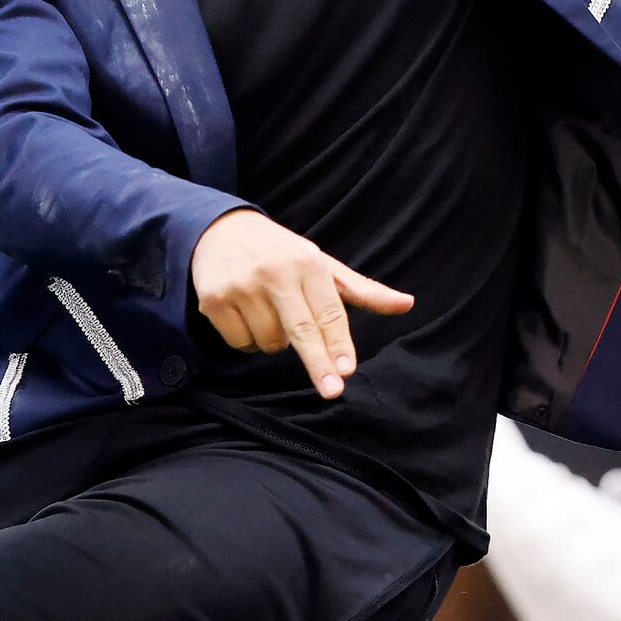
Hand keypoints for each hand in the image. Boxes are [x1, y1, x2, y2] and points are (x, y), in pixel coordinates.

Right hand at [192, 207, 412, 398]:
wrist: (221, 229)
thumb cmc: (283, 253)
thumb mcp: (323, 264)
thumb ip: (363, 290)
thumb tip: (407, 304)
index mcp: (307, 263)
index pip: (328, 310)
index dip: (338, 342)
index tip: (346, 368)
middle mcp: (275, 274)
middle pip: (302, 330)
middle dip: (318, 363)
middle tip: (332, 390)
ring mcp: (242, 287)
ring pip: (270, 342)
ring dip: (277, 341)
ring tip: (272, 312)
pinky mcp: (213, 301)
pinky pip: (240, 343)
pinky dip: (249, 340)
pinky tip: (248, 315)